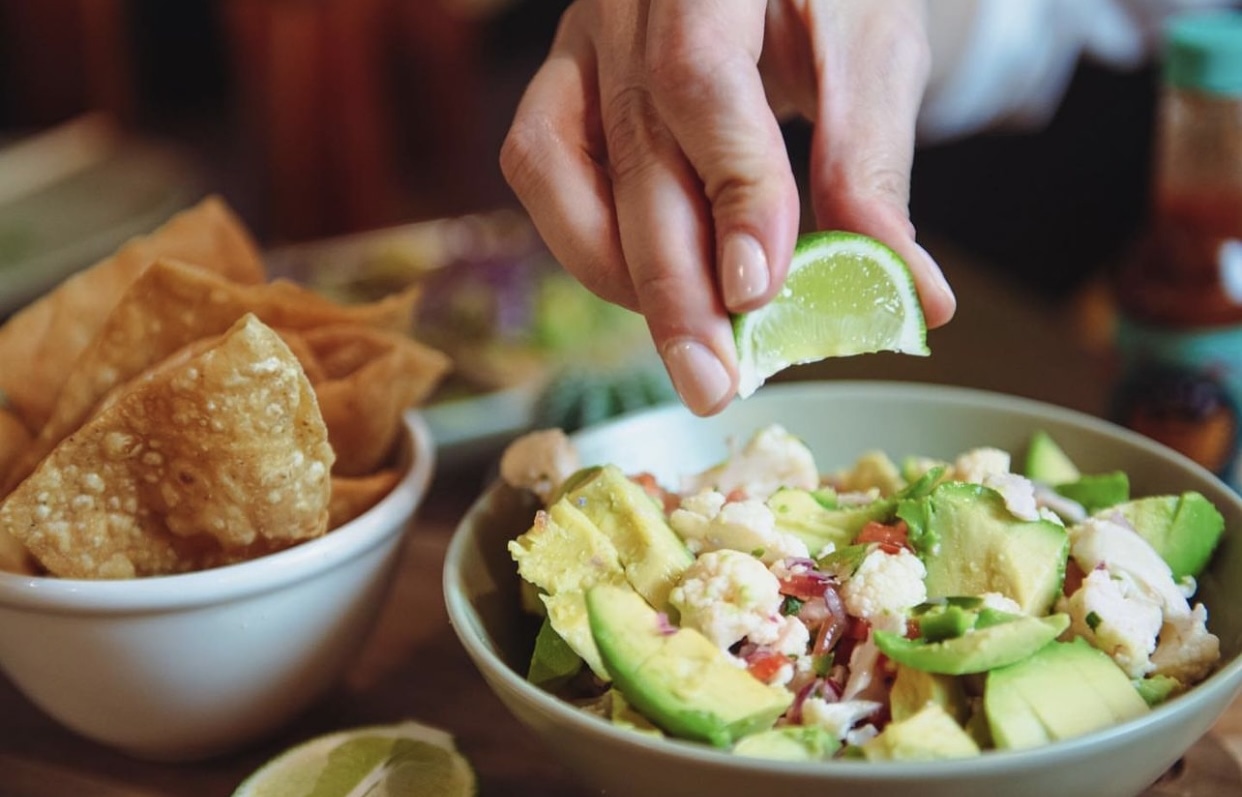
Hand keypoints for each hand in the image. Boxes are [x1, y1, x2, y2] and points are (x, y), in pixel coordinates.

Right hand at [501, 0, 955, 416]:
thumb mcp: (873, 55)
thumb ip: (874, 169)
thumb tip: (909, 296)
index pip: (701, 79)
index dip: (729, 190)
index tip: (758, 291)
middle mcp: (624, 1)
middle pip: (631, 150)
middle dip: (674, 285)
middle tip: (713, 382)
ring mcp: (578, 41)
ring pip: (555, 169)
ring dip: (623, 276)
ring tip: (692, 346)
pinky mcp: (559, 83)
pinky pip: (540, 169)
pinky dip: (588, 244)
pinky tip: (648, 290)